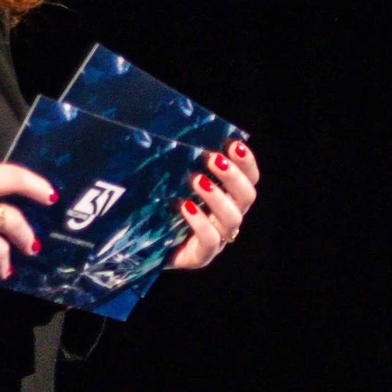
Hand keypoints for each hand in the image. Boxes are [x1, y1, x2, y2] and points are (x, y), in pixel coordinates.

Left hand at [169, 138, 259, 269]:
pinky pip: (210, 240)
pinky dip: (201, 222)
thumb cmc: (158, 208)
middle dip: (233, 176)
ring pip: (232, 218)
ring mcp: (218, 239)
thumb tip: (175, 134)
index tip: (233, 144)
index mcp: (228, 198)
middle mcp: (228, 217)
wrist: (141, 248)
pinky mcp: (201, 257)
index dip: (246, 162)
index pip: (250, 179)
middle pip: (247, 197)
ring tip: (197, 180)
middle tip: (213, 159)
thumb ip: (181, 165)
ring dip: (217, 197)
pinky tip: (185, 207)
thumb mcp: (172, 184)